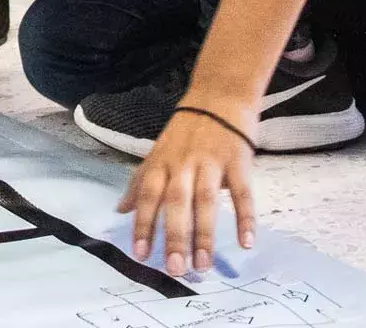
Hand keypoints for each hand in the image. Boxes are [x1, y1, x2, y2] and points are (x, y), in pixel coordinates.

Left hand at [117, 99, 258, 275]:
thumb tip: (120, 210)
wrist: (220, 95)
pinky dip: (245, 217)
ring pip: (206, 200)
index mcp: (161, 163)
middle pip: (176, 202)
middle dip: (174, 236)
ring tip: (203, 265)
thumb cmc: (186, 130)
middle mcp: (183, 164)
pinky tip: (246, 243)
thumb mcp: (157, 153)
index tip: (139, 254)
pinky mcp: (238, 161)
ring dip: (205, 234)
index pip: (148, 195)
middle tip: (173, 269)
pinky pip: (242, 192)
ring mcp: (211, 162)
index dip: (143, 224)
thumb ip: (140, 182)